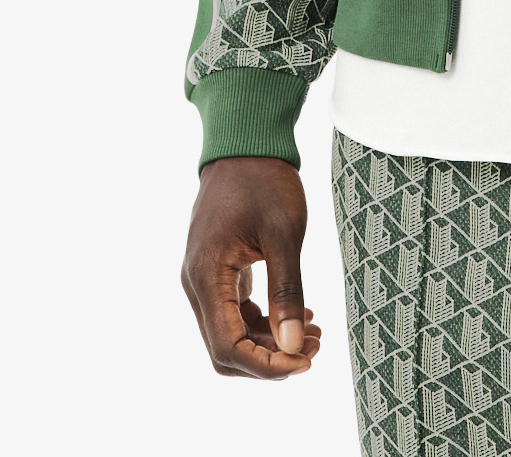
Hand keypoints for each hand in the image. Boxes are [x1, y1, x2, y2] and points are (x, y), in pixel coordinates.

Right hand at [182, 155, 321, 378]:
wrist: (246, 144)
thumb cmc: (264, 181)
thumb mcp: (284, 234)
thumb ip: (287, 291)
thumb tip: (293, 346)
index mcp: (206, 277)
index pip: (227, 347)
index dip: (265, 365)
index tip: (304, 362)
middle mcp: (197, 284)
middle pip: (225, 349)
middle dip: (269, 359)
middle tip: (313, 349)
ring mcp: (205, 278)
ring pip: (231, 333)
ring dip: (269, 342)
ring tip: (314, 334)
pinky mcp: (218, 271)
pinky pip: (235, 312)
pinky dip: (264, 322)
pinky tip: (299, 315)